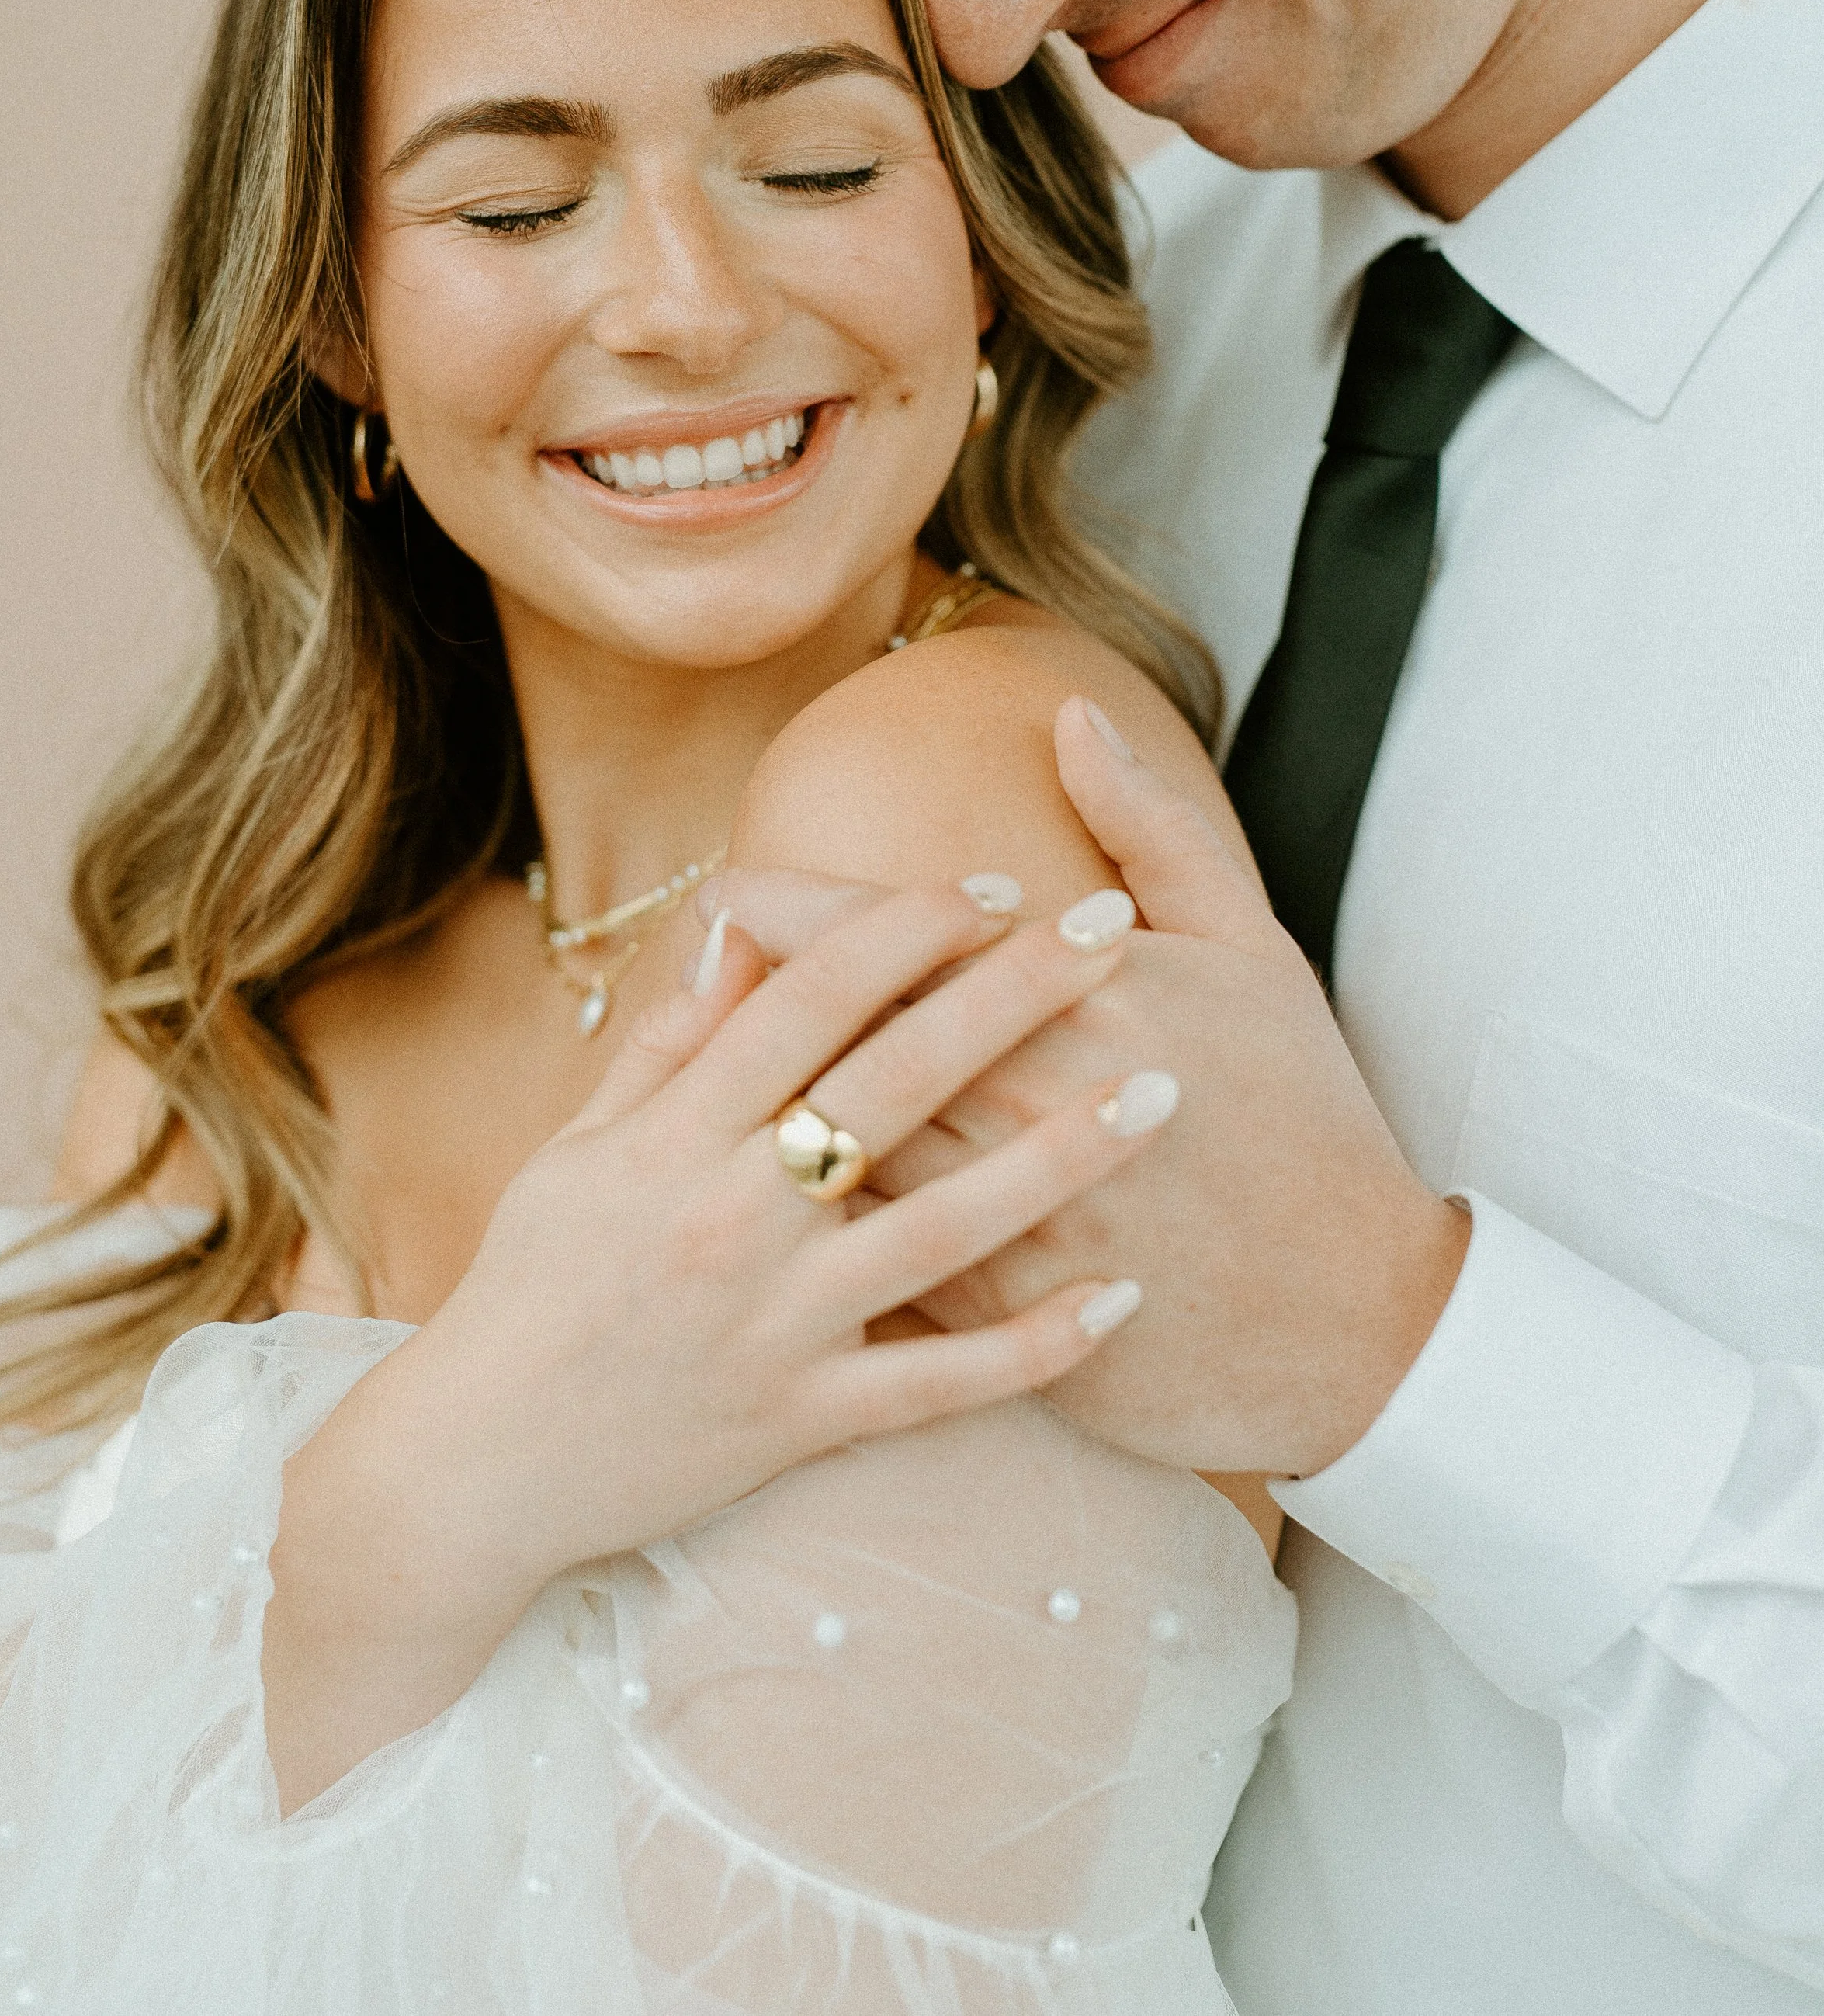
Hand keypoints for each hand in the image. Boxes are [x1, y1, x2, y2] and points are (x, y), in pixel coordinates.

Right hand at [264, 876, 1161, 1807]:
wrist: (480, 1465)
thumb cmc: (533, 1285)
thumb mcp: (580, 1145)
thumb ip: (670, 1039)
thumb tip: (743, 925)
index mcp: (674, 1134)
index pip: (807, 998)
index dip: (902, 928)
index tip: (989, 884)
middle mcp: (733, 1215)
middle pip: (896, 1080)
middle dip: (1010, 997)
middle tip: (1110, 937)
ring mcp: (777, 1323)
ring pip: (946, 1227)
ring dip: (1063, 1157)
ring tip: (1158, 1095)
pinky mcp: (805, 1421)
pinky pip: (942, 1383)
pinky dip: (1034, 1347)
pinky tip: (1120, 1300)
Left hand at [706, 702, 1468, 1481]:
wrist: (1354, 1317)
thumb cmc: (1302, 1116)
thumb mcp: (1251, 946)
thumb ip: (1149, 825)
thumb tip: (1069, 722)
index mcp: (1063, 1000)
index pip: (879, 936)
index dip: (788, 911)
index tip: (733, 894)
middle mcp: (1009, 1106)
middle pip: (830, 1040)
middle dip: (744, 1003)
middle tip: (686, 984)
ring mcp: (992, 1221)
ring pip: (827, 1156)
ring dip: (756, 1121)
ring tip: (699, 1091)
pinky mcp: (989, 1319)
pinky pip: (865, 1267)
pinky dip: (812, 1233)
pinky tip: (767, 1211)